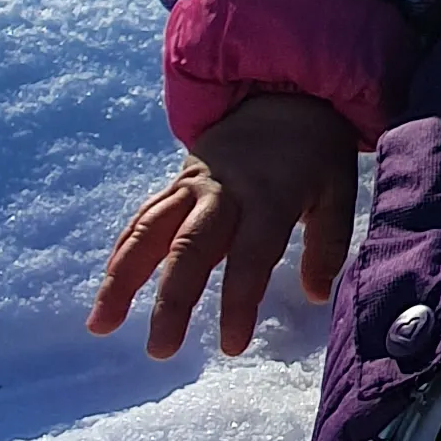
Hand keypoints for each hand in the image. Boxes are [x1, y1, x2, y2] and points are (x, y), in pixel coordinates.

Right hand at [88, 92, 359, 357]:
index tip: (230, 346)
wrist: (283, 89)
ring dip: (122, 278)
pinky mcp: (176, 181)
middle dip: (171, 300)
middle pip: (190, 248)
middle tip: (159, 350)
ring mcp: (193, 185)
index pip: (250, 256)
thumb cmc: (315, 152)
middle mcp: (223, 192)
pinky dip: (122, 250)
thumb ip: (328, 242)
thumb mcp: (339, 189)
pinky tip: (107, 286)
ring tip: (100, 324)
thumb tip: (318, 295)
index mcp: (269, 196)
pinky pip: (144, 217)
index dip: (239, 301)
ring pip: (150, 231)